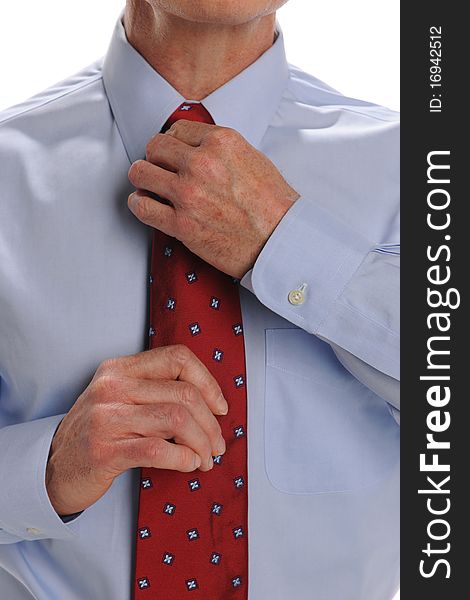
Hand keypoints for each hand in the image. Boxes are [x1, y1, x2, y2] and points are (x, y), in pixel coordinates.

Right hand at [45, 345, 227, 515]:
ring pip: (177, 420)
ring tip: (206, 458)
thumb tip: (210, 403)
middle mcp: (113, 386)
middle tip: (218, 445)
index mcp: (121, 368)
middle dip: (211, 423)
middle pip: (184, 393)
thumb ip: (157, 391)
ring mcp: (106, 417)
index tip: (220, 407)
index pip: (178, 358)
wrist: (53, 468)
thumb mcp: (121, 398)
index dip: (208, 381)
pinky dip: (183, 458)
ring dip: (202, 443)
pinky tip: (188, 464)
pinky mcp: (104, 450)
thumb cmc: (98, 432)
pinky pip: (158, 450)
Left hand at [127, 121, 298, 277]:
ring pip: (140, 173)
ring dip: (142, 179)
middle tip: (159, 169)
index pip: (177, 130)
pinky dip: (139, 204)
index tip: (172, 155)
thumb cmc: (272, 204)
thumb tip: (194, 147)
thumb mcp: (251, 157)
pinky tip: (145, 204)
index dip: (172, 144)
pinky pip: (142, 207)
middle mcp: (201, 164)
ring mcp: (188, 194)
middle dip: (154, 158)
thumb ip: (219, 149)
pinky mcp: (181, 225)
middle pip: (154, 148)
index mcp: (220, 142)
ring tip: (149, 186)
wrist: (281, 240)